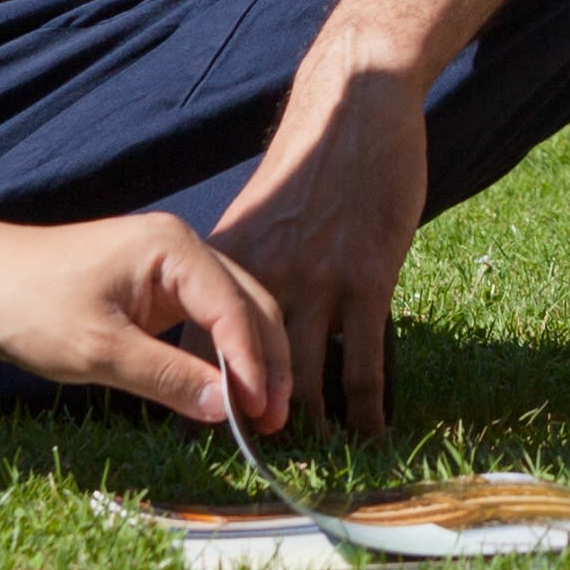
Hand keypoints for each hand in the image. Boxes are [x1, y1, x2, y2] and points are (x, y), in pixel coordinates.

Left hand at [0, 212, 290, 429]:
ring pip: (232, 312)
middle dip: (266, 363)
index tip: (261, 416)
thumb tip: (226, 409)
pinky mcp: (154, 287)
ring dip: (249, 361)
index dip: (254, 366)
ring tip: (260, 414)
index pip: (234, 309)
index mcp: (174, 250)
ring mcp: (169, 266)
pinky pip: (202, 320)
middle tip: (274, 422)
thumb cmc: (28, 306)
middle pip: (248, 305)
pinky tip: (224, 391)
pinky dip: (220, 355)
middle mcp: (182, 249)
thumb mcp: (99, 351)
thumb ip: (168, 378)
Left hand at [210, 66, 431, 432]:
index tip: (207, 437)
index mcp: (222, 256)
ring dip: (303, 422)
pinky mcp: (368, 276)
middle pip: (247, 366)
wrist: (355, 109)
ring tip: (306, 460)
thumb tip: (215, 339)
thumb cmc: (306, 163)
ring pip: (301, 372)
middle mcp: (266, 272)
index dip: (205, 395)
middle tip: (257, 459)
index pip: (200, 344)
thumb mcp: (250, 217)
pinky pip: (361, 360)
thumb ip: (235, 273)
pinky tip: (366, 433)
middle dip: (252, 418)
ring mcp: (319, 276)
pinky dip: (362, 405)